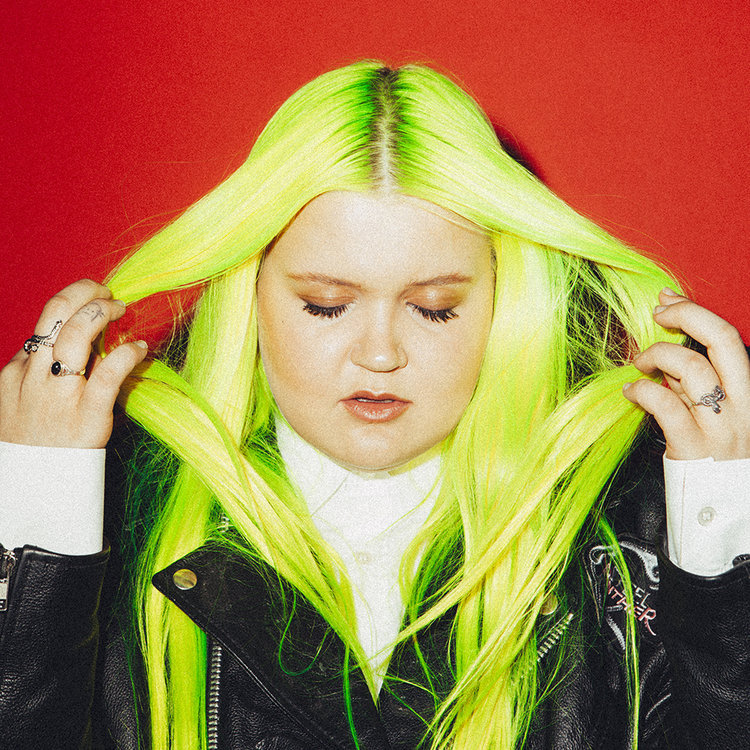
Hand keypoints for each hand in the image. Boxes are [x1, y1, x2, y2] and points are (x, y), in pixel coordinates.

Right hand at [0, 279, 147, 447]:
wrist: (34, 487)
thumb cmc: (36, 442)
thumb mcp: (22, 401)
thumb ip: (45, 372)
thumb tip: (79, 344)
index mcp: (16, 372)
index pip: (45, 322)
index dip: (73, 304)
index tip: (93, 300)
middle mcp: (35, 376)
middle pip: (57, 314)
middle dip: (86, 292)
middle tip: (108, 292)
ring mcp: (60, 394)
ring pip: (77, 333)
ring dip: (104, 311)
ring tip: (122, 308)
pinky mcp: (88, 414)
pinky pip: (109, 372)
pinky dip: (127, 352)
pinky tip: (139, 347)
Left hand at [622, 288, 749, 459]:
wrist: (722, 513)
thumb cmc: (710, 457)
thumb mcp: (710, 413)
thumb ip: (694, 383)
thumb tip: (666, 349)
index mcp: (747, 393)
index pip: (729, 338)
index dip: (695, 312)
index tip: (667, 300)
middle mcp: (741, 405)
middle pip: (721, 340)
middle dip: (686, 315)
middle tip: (656, 313)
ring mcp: (720, 426)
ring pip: (691, 367)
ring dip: (656, 357)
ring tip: (639, 366)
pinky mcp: (694, 447)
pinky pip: (665, 404)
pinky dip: (642, 390)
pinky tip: (629, 392)